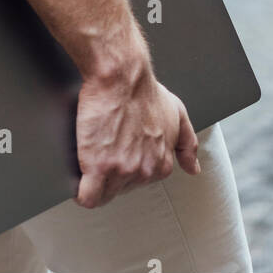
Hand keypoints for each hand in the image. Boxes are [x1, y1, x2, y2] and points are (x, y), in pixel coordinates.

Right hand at [74, 42, 200, 208]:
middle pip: (121, 189)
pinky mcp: (97, 166)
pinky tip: (79, 179)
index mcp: (161, 163)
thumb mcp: (177, 113)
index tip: (119, 152)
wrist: (122, 76)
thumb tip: (193, 168)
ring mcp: (121, 170)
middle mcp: (144, 170)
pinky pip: (87, 196)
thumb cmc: (144, 90)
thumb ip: (188, 144)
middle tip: (104, 149)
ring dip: (95, 183)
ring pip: (103, 194)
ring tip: (89, 162)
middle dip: (111, 174)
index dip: (126, 166)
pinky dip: (81, 192)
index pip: (140, 183)